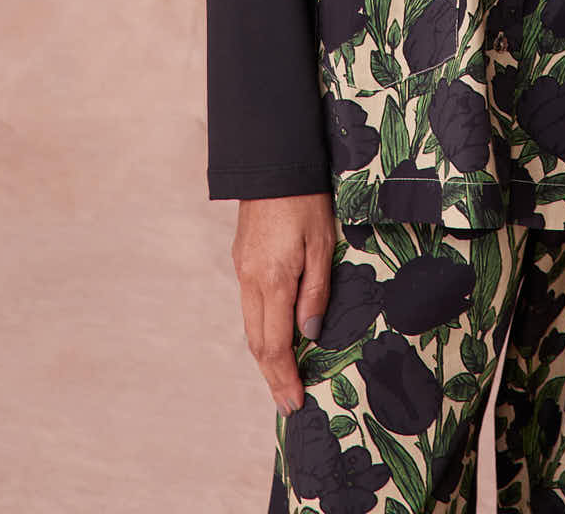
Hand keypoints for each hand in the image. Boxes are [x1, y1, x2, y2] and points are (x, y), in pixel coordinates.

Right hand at [231, 192, 335, 414]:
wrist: (272, 163)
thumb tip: (310, 333)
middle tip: (288, 403)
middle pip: (257, 342)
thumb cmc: (305, 200)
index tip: (294, 403)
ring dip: (266, 355)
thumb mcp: (322, 243)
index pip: (274, 344)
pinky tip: (275, 336)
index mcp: (272, 280)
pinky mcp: (242, 259)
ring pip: (251, 325)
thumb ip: (315, 291)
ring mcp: (243, 269)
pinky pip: (250, 306)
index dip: (284, 377)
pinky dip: (262, 330)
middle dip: (273, 376)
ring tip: (283, 378)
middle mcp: (250, 280)